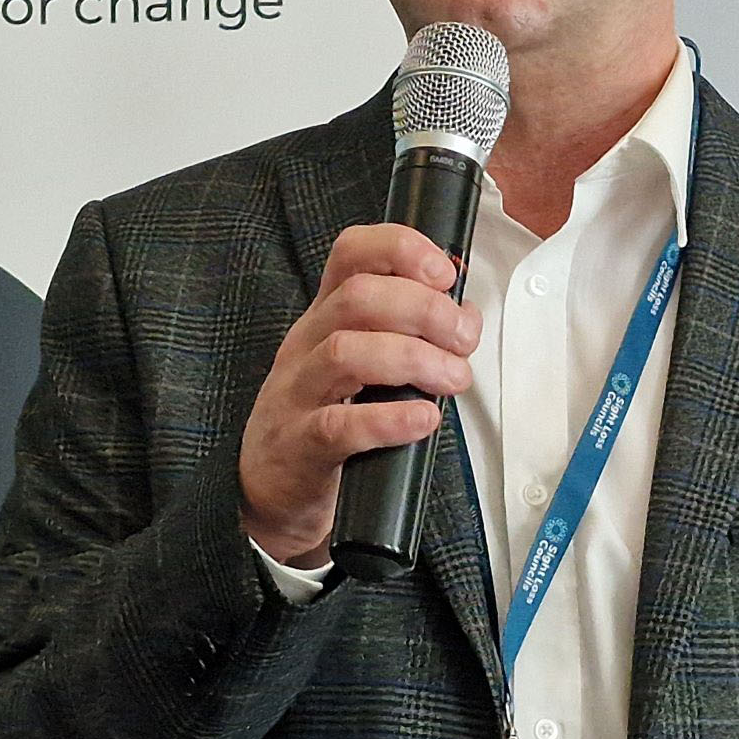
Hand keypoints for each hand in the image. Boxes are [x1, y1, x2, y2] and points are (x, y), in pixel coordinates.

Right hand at [239, 224, 481, 568]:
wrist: (273, 489)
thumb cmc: (330, 417)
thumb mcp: (364, 363)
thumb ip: (409, 333)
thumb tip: (465, 313)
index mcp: (325, 316)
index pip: (351, 254)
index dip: (400, 249)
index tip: (446, 274)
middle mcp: (306, 344)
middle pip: (357, 298)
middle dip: (425, 309)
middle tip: (464, 339)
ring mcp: (298, 393)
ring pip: (346, 352)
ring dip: (414, 358)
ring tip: (453, 378)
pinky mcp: (300, 445)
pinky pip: (339, 425)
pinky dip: (389, 419)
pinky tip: (423, 419)